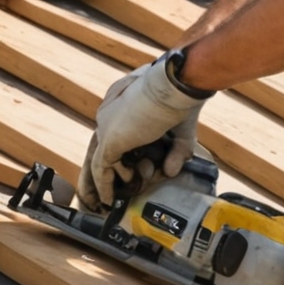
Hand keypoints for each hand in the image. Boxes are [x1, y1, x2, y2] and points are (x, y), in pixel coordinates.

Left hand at [77, 53, 208, 209]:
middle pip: (109, 148)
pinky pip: (101, 168)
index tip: (143, 166)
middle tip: (139, 180)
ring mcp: (106, 126)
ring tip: (146, 177)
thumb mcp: (181, 130)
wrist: (175, 85)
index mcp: (121, 101)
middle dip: (121, 168)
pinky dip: (105, 185)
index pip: (119, 131)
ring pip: (106, 159)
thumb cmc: (181, 99)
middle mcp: (108, 112)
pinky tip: (109, 199)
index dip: (128, 153)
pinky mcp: (109, 140)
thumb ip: (177, 151)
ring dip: (124, 176)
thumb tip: (170, 172)